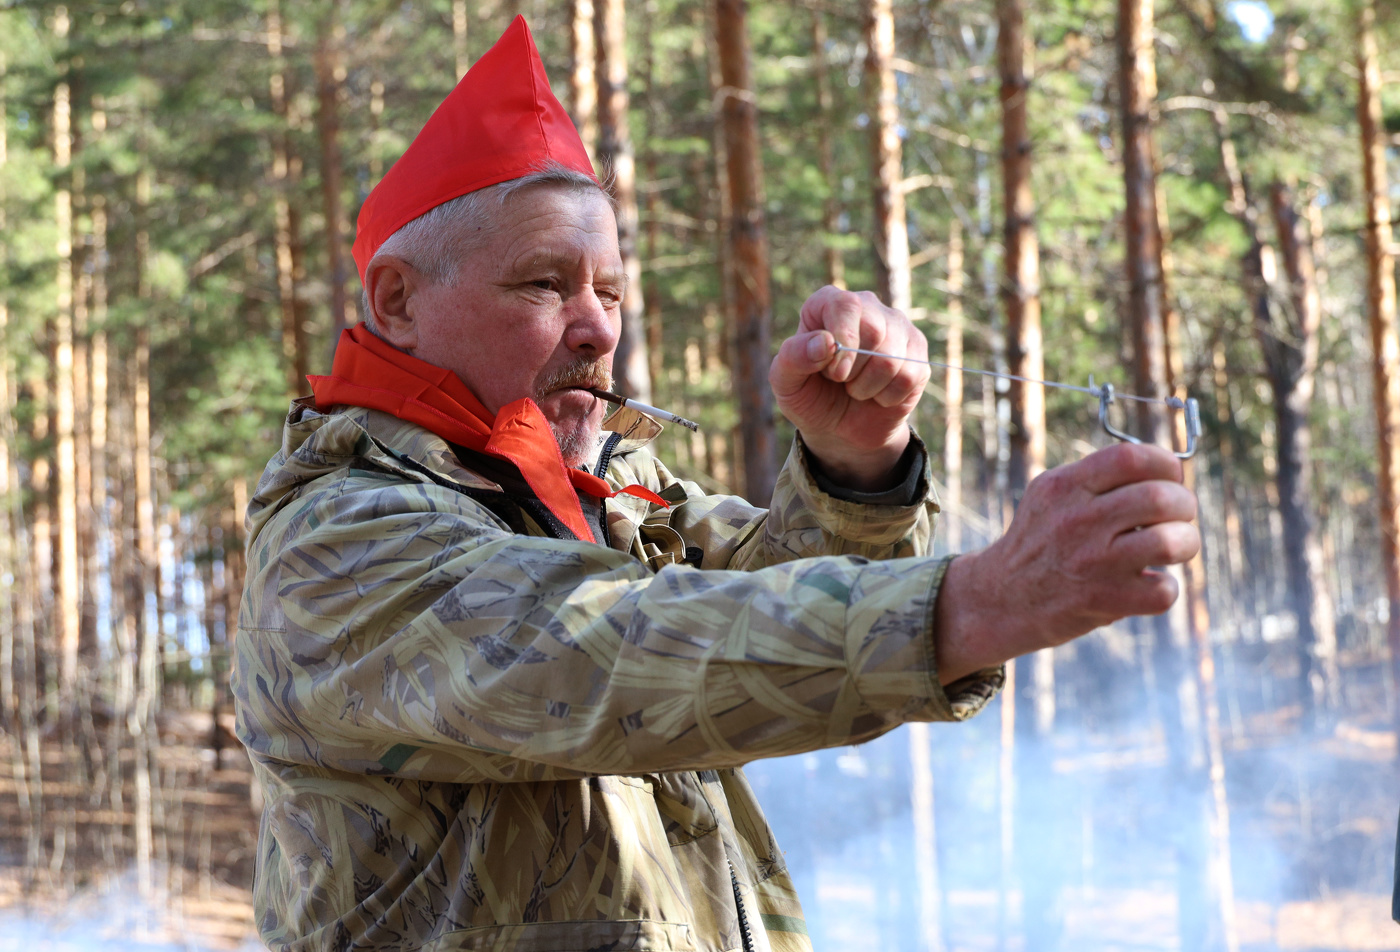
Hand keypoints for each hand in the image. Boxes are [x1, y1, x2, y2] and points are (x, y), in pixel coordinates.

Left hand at [769, 287, 929, 490]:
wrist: (840, 427)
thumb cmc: (810, 396)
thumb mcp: (786, 382)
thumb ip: (793, 357)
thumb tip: (826, 342)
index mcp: (829, 303)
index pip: (846, 304)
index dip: (843, 339)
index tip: (834, 373)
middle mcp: (867, 307)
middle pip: (874, 331)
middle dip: (853, 370)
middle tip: (840, 381)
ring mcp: (897, 328)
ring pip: (892, 358)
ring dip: (867, 388)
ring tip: (856, 388)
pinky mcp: (918, 353)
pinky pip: (909, 377)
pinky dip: (887, 398)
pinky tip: (877, 394)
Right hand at [933, 443, 1200, 683]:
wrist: (1000, 599)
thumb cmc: (1039, 544)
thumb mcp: (1050, 496)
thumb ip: (1097, 479)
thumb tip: (1166, 472)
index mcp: (1065, 487)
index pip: (1131, 457)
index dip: (1165, 464)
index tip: (1170, 478)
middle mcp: (1077, 520)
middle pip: (1161, 497)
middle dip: (1184, 505)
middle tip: (1178, 516)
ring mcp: (1091, 562)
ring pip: (1171, 542)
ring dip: (1185, 543)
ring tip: (1174, 547)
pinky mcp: (1103, 600)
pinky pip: (1163, 590)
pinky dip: (1164, 588)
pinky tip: (1146, 584)